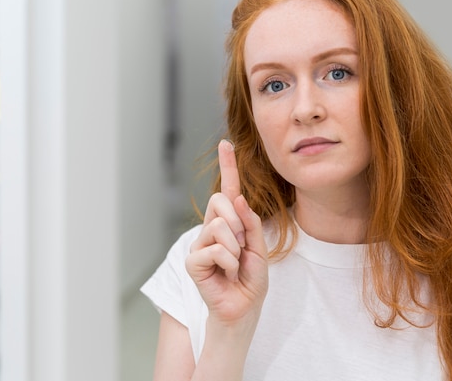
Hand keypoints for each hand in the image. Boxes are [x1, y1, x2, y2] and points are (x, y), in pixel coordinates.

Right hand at [186, 139, 268, 325]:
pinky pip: (215, 249)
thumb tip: (237, 198)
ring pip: (220, 226)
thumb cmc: (250, 280)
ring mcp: (199, 244)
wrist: (243, 308)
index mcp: (228, 223)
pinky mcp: (192, 261)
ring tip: (234, 266)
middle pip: (220, 201)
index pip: (227, 191)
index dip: (228, 167)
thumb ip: (250, 223)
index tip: (226, 144)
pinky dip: (229, 263)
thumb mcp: (258, 248)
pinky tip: (226, 274)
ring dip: (236, 249)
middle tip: (242, 248)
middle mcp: (210, 229)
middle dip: (239, 223)